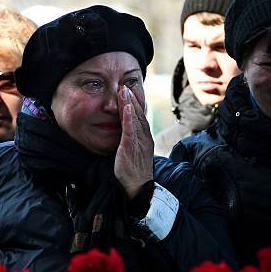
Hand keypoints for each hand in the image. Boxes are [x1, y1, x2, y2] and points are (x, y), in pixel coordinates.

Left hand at [114, 85, 153, 199]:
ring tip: (124, 90)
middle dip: (132, 99)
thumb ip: (132, 139)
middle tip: (125, 85)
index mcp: (146, 137)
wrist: (137, 187)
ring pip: (135, 119)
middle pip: (139, 114)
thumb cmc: (134, 170)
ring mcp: (139, 142)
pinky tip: (127, 107)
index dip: (135, 103)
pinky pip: (130, 130)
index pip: (141, 116)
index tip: (129, 90)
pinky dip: (129, 118)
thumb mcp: (135, 151)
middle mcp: (145, 138)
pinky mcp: (131, 148)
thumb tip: (128, 129)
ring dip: (130, 104)